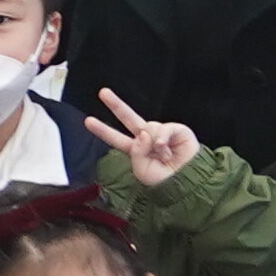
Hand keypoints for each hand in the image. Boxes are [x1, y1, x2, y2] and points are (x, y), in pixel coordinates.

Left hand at [86, 86, 202, 187]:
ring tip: (164, 157)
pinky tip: (167, 150)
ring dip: (154, 144)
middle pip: (129, 118)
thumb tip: (142, 133)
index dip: (103, 130)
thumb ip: (136, 151)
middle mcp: (147, 139)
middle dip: (116, 105)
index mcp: (137, 151)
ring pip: (148, 128)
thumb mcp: (142, 170)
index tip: (88, 121)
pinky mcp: (176, 130)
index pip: (117, 139)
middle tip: (102, 92)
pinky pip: (164, 128)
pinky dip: (163, 139)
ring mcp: (161, 133)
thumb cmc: (165, 181)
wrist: (187, 182)